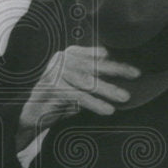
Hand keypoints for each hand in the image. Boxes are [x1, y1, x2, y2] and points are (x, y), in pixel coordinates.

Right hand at [16, 45, 139, 149]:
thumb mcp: (78, 84)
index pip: (96, 55)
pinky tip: (108, 110)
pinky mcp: (53, 88)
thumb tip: (123, 77)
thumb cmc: (59, 98)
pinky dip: (95, 103)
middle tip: (135, 75)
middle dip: (117, 70)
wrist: (32, 113)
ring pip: (88, 81)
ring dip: (108, 89)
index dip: (116, 61)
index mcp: (70, 54)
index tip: (134, 69)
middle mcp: (62, 59)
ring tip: (124, 97)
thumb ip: (94, 76)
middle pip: (94, 65)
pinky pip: (79, 96)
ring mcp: (56, 72)